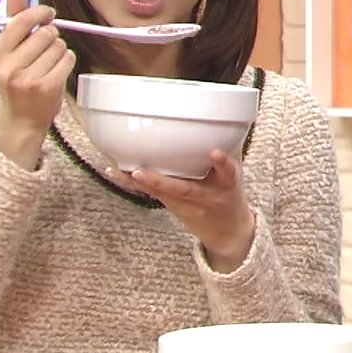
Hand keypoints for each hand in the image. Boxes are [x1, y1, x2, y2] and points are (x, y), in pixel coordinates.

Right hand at [0, 0, 75, 168]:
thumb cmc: (16, 77)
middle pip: (46, 33)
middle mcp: (7, 66)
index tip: (48, 15)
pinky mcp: (46, 87)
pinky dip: (66, 62)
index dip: (41, 13)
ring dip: (59, 51)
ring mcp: (26, 78)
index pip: (22, 20)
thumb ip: (13, 14)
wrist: (19, 119)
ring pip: (59, 45)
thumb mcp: (9, 48)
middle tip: (44, 50)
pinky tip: (56, 71)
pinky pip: (68, 59)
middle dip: (51, 37)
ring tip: (47, 64)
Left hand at [110, 150, 255, 272]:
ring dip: (139, 182)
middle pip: (183, 190)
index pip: (228, 172)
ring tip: (121, 170)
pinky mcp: (173, 206)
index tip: (215, 154)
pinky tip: (115, 172)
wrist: (228, 232)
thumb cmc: (230, 195)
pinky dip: (132, 182)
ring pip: (161, 193)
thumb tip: (220, 120)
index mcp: (227, 184)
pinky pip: (152, 193)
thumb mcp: (236, 173)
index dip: (222, 163)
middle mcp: (206, 196)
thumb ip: (227, 149)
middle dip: (160, 181)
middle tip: (139, 173)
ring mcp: (187, 204)